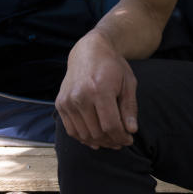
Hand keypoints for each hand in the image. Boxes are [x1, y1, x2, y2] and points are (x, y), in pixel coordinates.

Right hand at [55, 29, 138, 149]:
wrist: (89, 51)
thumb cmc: (113, 66)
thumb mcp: (128, 82)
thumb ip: (129, 107)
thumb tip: (131, 131)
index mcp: (100, 89)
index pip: (110, 125)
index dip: (121, 137)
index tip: (129, 140)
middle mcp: (80, 96)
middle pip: (97, 132)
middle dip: (112, 141)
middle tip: (121, 142)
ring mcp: (68, 101)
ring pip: (83, 134)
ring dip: (99, 142)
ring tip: (111, 141)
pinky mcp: (60, 104)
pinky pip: (71, 130)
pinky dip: (83, 138)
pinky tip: (95, 139)